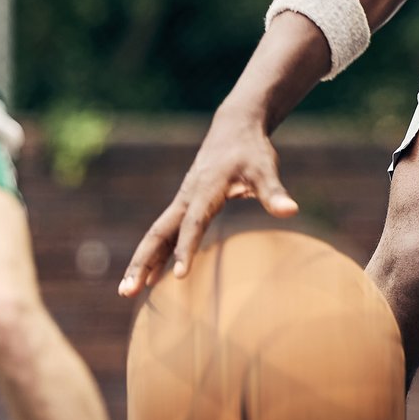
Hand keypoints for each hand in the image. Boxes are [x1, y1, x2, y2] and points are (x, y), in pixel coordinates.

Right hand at [119, 110, 298, 296]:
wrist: (234, 128)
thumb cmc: (252, 151)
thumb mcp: (266, 168)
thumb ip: (274, 192)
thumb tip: (291, 211)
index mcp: (206, 190)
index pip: (193, 224)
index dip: (186, 249)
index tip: (180, 276)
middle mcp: (187, 198)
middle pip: (159, 233)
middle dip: (142, 262)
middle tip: (127, 291)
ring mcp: (182, 202)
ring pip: (156, 235)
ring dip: (141, 262)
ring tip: (127, 291)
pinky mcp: (183, 206)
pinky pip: (165, 234)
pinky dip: (155, 255)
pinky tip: (150, 278)